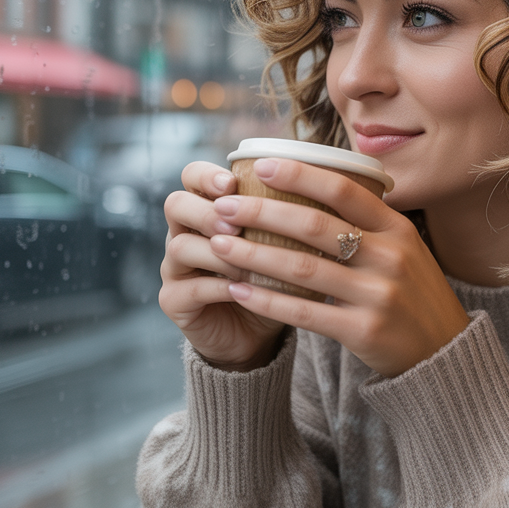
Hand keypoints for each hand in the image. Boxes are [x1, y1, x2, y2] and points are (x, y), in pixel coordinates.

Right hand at [159, 161, 284, 370]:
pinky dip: (219, 287)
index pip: (192, 176)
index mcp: (208, 209)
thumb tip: (333, 186)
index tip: (233, 183)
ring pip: (180, 246)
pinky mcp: (175, 302)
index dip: (207, 175)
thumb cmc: (275, 279)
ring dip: (217, 252)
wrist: (257, 332)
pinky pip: (190, 288)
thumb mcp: (286, 244)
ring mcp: (175, 268)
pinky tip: (243, 289)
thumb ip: (292, 217)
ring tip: (246, 262)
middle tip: (235, 226)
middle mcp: (185, 233)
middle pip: (176, 205)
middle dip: (208, 212)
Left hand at [208, 158, 469, 376]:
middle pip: (315, 226)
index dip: (300, 175)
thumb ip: (368, 224)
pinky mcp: (364, 331)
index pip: (344, 190)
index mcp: (398, 229)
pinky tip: (238, 290)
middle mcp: (390, 257)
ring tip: (218, 244)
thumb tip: (314, 187)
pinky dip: (266, 300)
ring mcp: (378, 295)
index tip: (260, 166)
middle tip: (223, 207)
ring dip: (253, 255)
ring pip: (302, 269)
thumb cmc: (411, 294)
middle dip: (261, 213)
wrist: (443, 353)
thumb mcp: (405, 249)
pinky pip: (304, 312)